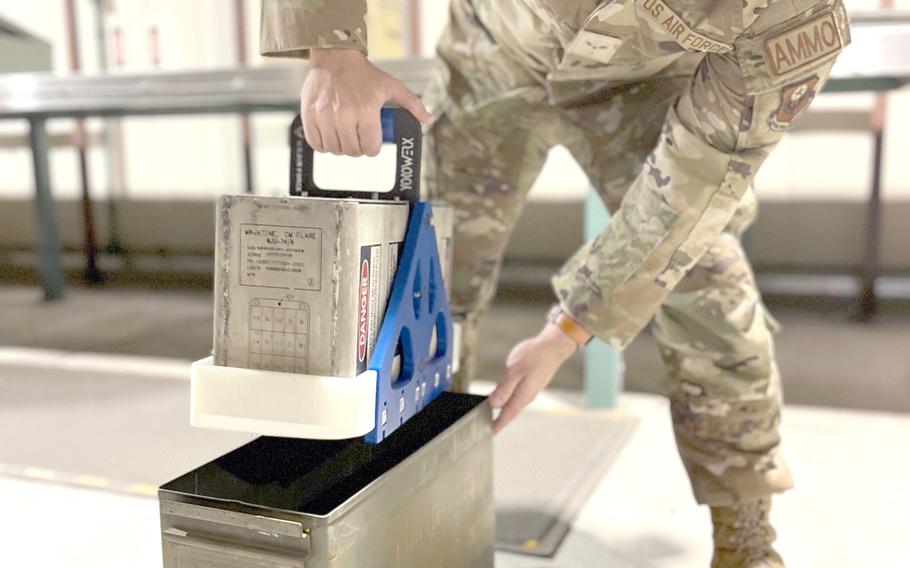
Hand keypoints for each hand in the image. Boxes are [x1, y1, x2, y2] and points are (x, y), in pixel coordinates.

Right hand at [300, 48, 433, 156]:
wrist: (335, 57)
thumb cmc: (365, 74)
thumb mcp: (392, 86)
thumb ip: (413, 104)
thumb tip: (430, 119)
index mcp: (366, 110)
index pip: (371, 147)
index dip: (373, 148)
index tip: (371, 143)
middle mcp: (344, 115)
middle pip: (353, 151)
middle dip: (358, 149)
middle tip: (358, 139)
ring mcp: (325, 116)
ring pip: (335, 150)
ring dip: (342, 148)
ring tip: (345, 137)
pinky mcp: (310, 116)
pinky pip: (316, 144)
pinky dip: (323, 146)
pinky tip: (330, 138)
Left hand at [489, 322, 577, 432]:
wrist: (553, 347)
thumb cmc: (535, 356)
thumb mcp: (514, 371)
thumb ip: (503, 389)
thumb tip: (493, 404)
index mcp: (522, 397)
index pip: (506, 416)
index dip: (496, 426)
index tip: (488, 434)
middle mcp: (527, 397)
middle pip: (509, 412)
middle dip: (497, 420)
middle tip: (484, 426)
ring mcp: (530, 390)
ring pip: (513, 404)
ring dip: (502, 410)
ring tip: (489, 415)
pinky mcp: (531, 384)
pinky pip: (516, 396)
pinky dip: (507, 399)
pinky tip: (501, 398)